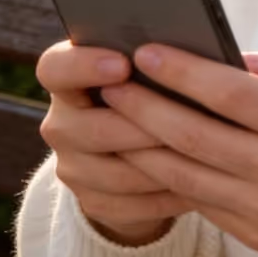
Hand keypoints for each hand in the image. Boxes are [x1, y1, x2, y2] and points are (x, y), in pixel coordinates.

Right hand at [35, 40, 194, 245]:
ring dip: (160, 165)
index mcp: (67, 78)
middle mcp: (61, 123)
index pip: (55, 68)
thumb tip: (195, 51)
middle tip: (184, 118)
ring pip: (114, 173)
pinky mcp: (91, 202)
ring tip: (202, 155)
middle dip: (140, 125)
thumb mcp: (150, 67)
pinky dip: (166, 196)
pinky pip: (128, 205)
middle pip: (88, 129)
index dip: (84, 66)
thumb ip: (159, 57)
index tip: (124, 64)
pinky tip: (200, 185)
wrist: (140, 146)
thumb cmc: (155, 87)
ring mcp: (72, 167)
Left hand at [101, 43, 257, 256]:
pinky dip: (166, 175)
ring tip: (114, 117)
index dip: (183, 72)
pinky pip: (198, 200)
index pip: (232, 94)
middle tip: (112, 83)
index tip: (147, 52)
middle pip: (195, 134)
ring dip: (142, 144)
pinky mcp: (254, 233)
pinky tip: (146, 152)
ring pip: (185, 173)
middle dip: (145, 106)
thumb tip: (231, 56)